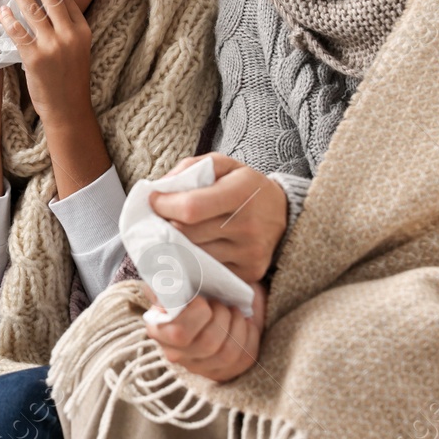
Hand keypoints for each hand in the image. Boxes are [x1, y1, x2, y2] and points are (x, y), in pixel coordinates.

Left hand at [0, 0, 91, 125]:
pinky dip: (8, 18)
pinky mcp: (36, 59)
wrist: (67, 109)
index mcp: (82, 29)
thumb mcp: (75, 48)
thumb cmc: (68, 78)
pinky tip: (1, 10)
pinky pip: (18, 31)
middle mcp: (70, 34)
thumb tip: (47, 0)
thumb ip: (65, 26)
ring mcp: (53, 46)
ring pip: (32, 9)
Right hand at [143, 285, 267, 382]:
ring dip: (238, 325)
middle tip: (221, 302)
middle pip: (209, 344)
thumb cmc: (195, 285)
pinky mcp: (221, 371)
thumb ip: (170, 278)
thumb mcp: (179, 277)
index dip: (199, 312)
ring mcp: (198, 366)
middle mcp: (175, 353)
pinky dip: (250, 336)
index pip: (181, 332)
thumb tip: (167, 276)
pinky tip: (245, 323)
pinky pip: (244, 358)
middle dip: (222, 316)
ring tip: (234, 311)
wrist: (213, 295)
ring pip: (228, 354)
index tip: (202, 297)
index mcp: (159, 329)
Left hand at [148, 153, 287, 283]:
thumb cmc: (245, 187)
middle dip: (166, 225)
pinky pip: (208, 272)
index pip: (190, 207)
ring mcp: (250, 253)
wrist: (284, 214)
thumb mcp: (224, 165)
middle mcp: (248, 225)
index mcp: (241, 193)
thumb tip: (160, 188)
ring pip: (194, 256)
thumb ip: (191, 168)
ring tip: (175, 234)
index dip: (164, 206)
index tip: (154, 200)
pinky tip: (193, 250)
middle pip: (188, 234)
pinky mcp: (250, 273)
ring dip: (177, 245)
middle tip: (161, 218)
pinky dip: (193, 262)